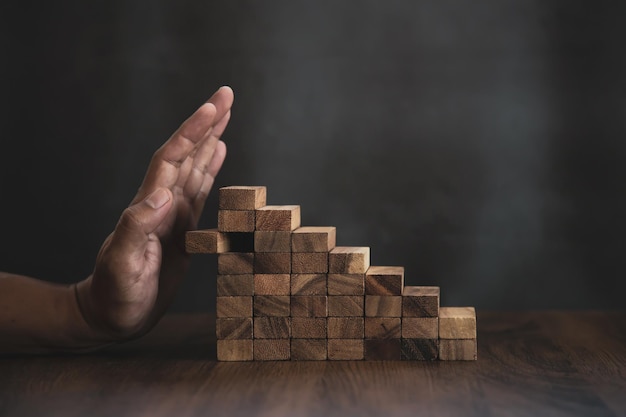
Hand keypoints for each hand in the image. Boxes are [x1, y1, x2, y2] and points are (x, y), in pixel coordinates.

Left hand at [76, 86, 233, 340]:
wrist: (113, 315)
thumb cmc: (116, 294)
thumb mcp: (123, 265)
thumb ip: (138, 228)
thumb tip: (164, 195)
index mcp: (151, 205)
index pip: (173, 158)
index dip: (193, 132)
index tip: (215, 107)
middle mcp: (163, 203)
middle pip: (187, 153)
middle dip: (206, 123)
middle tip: (227, 95)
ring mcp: (174, 215)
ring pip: (196, 167)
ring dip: (210, 139)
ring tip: (226, 115)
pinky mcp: (183, 229)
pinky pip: (200, 191)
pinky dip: (210, 168)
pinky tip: (218, 154)